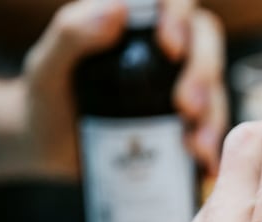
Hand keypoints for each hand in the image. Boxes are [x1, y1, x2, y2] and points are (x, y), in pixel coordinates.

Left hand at [20, 0, 226, 177]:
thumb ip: (71, 34)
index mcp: (135, 26)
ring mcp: (180, 91)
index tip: (169, 47)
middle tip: (186, 107)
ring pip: (215, 91)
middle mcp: (165, 54)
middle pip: (206, 46)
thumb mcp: (47, 68)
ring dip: (213, 118)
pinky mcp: (186, 127)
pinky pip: (211, 131)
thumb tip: (117, 8)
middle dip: (203, 75)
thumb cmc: (45, 99)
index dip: (180, 16)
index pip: (175, 3)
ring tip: (196, 147)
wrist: (48, 150)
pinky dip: (212, 148)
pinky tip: (205, 165)